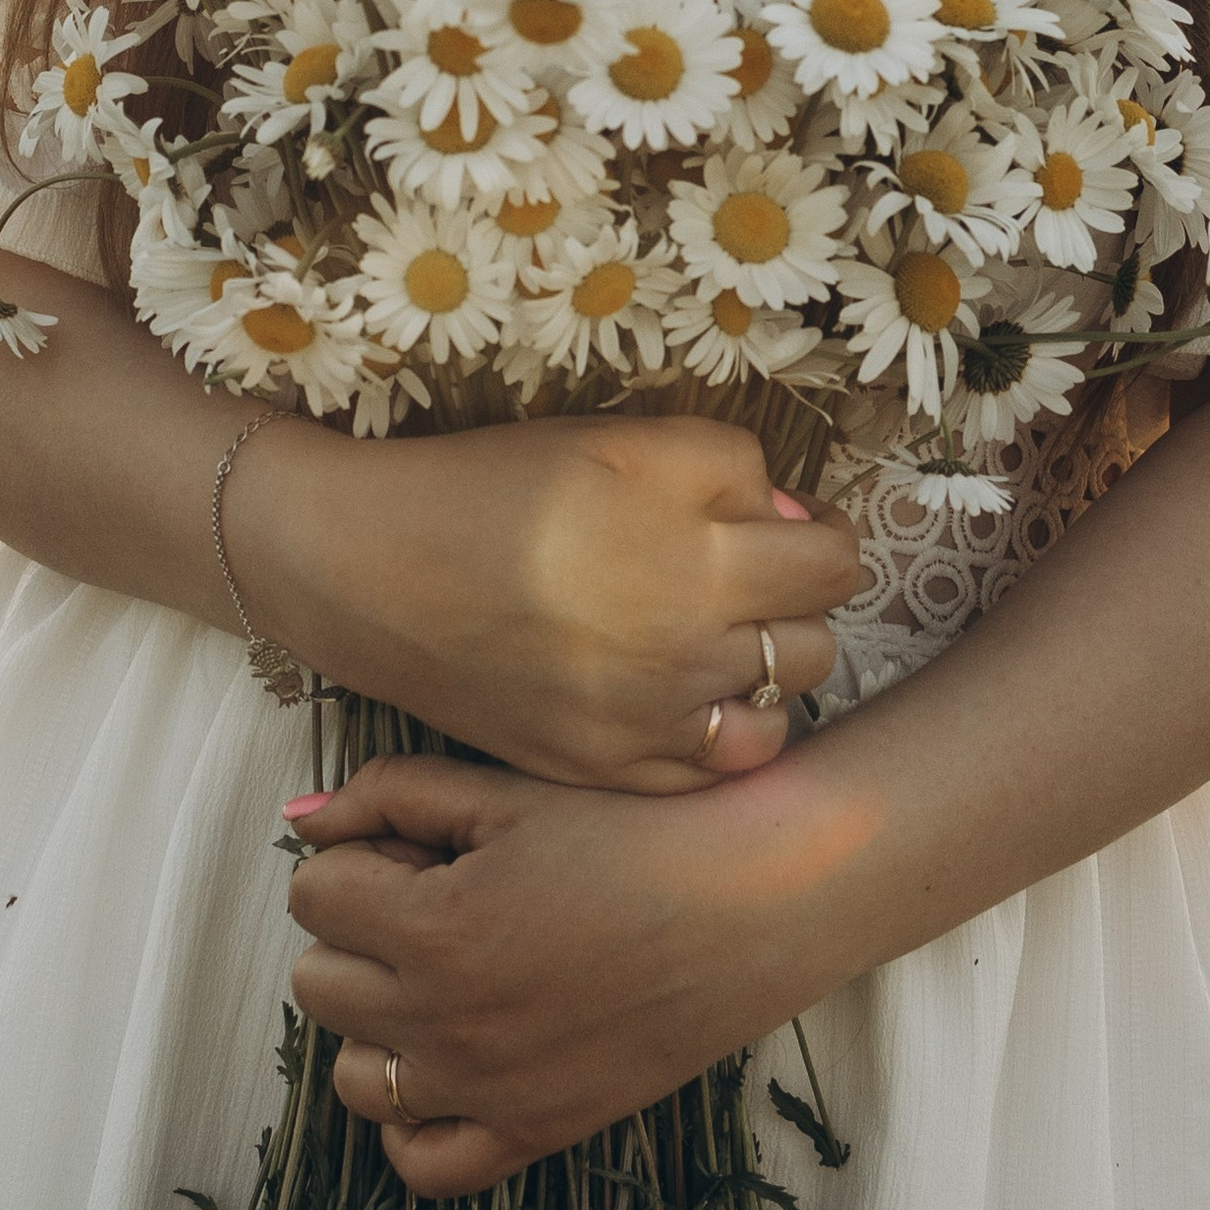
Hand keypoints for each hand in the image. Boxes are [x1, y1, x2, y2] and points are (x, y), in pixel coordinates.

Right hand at [239, 412, 863, 793]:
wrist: (376, 570)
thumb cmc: (495, 489)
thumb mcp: (620, 441)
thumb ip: (728, 469)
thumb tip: (790, 519)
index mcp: (700, 555)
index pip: (834, 562)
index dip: (820, 534)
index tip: (787, 527)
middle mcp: (687, 651)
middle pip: (814, 641)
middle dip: (793, 602)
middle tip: (743, 576)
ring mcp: (649, 722)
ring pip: (776, 710)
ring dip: (764, 672)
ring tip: (714, 637)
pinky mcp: (609, 769)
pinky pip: (716, 767)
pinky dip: (718, 733)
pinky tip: (684, 694)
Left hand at [284, 748, 826, 1195]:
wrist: (758, 899)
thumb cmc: (638, 829)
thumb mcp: (510, 790)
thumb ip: (392, 795)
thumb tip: (300, 819)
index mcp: (435, 928)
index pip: (313, 896)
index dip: (357, 858)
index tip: (416, 847)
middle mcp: (447, 1023)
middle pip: (318, 983)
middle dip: (357, 932)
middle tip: (431, 899)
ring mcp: (489, 1091)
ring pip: (354, 1075)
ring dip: (376, 1020)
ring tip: (441, 973)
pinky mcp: (537, 1131)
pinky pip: (424, 1163)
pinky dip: (412, 1119)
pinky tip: (443, 1060)